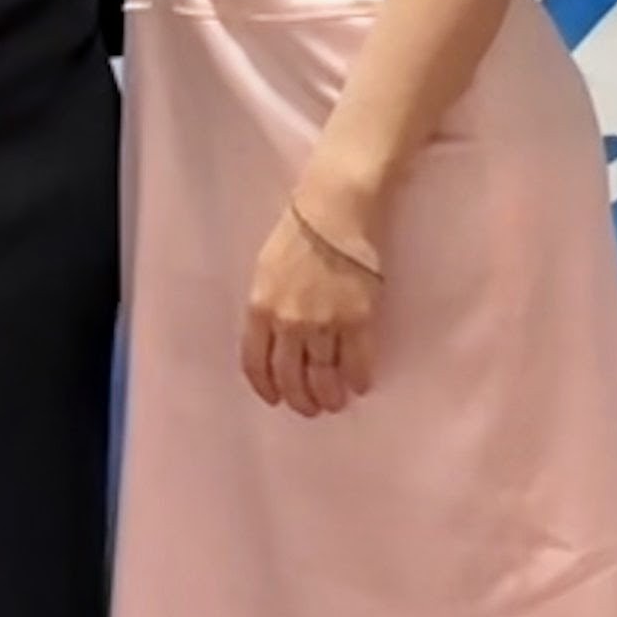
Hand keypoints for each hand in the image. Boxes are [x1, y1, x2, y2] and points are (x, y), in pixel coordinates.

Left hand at [241, 190, 382, 416]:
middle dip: (300, 400)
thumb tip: (277, 339)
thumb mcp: (266, 270)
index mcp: (260, 309)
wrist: (335, 208)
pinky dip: (358, 378)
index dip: (267, 388)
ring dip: (330, 396)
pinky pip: (357, 362)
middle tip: (311, 408)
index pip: (256, 365)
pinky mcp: (357, 319)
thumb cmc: (298, 231)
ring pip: (323, 377)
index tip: (276, 399)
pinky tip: (360, 385)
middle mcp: (288, 324)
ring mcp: (323, 323)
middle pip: (290, 378)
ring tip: (336, 402)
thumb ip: (268, 307)